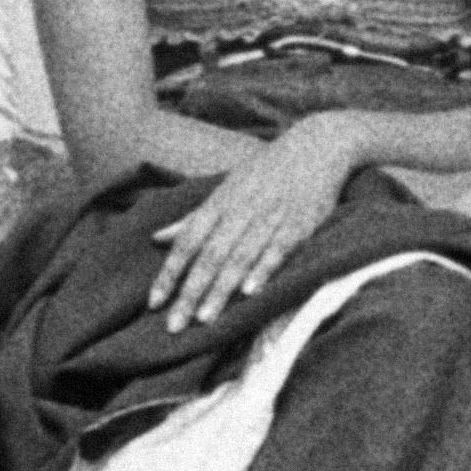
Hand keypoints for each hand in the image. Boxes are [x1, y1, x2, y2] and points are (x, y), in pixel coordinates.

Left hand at [147, 125, 367, 330]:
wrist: (316, 144)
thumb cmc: (265, 172)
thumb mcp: (225, 189)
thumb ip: (193, 218)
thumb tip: (156, 238)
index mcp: (219, 204)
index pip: (187, 243)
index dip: (169, 273)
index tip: (153, 303)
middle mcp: (240, 211)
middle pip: (210, 256)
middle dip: (190, 292)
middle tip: (175, 326)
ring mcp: (270, 216)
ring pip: (240, 256)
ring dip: (221, 288)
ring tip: (205, 319)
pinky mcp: (300, 223)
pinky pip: (279, 249)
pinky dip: (264, 269)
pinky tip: (250, 292)